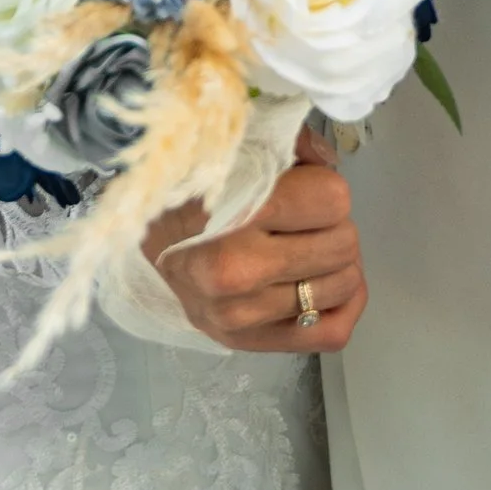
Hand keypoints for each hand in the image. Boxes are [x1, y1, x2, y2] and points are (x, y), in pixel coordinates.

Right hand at [140, 120, 363, 350]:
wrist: (145, 250)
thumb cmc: (190, 193)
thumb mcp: (231, 151)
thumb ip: (286, 145)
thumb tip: (329, 163)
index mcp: (234, 214)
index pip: (332, 199)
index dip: (324, 185)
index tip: (302, 184)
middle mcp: (237, 273)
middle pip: (343, 243)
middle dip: (331, 223)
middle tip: (305, 218)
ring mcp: (244, 316)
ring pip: (345, 284)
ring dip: (334, 262)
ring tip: (306, 247)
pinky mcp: (252, 344)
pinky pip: (334, 330)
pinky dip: (342, 304)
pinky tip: (320, 281)